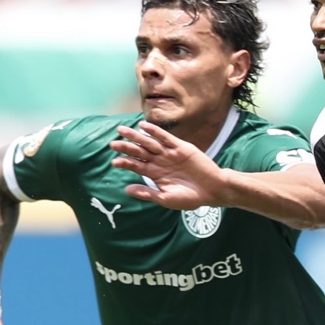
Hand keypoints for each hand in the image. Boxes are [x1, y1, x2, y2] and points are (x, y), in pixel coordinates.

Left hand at [107, 122, 222, 210]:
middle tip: (113, 144)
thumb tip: (127, 189)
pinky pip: (165, 138)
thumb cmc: (190, 198)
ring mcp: (170, 153)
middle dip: (127, 147)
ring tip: (122, 130)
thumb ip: (147, 193)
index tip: (114, 162)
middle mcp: (160, 162)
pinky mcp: (181, 147)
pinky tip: (143, 126)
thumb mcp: (166, 198)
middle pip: (140, 152)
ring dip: (136, 136)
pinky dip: (155, 132)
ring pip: (149, 143)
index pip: (137, 166)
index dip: (126, 163)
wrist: (212, 190)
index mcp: (155, 174)